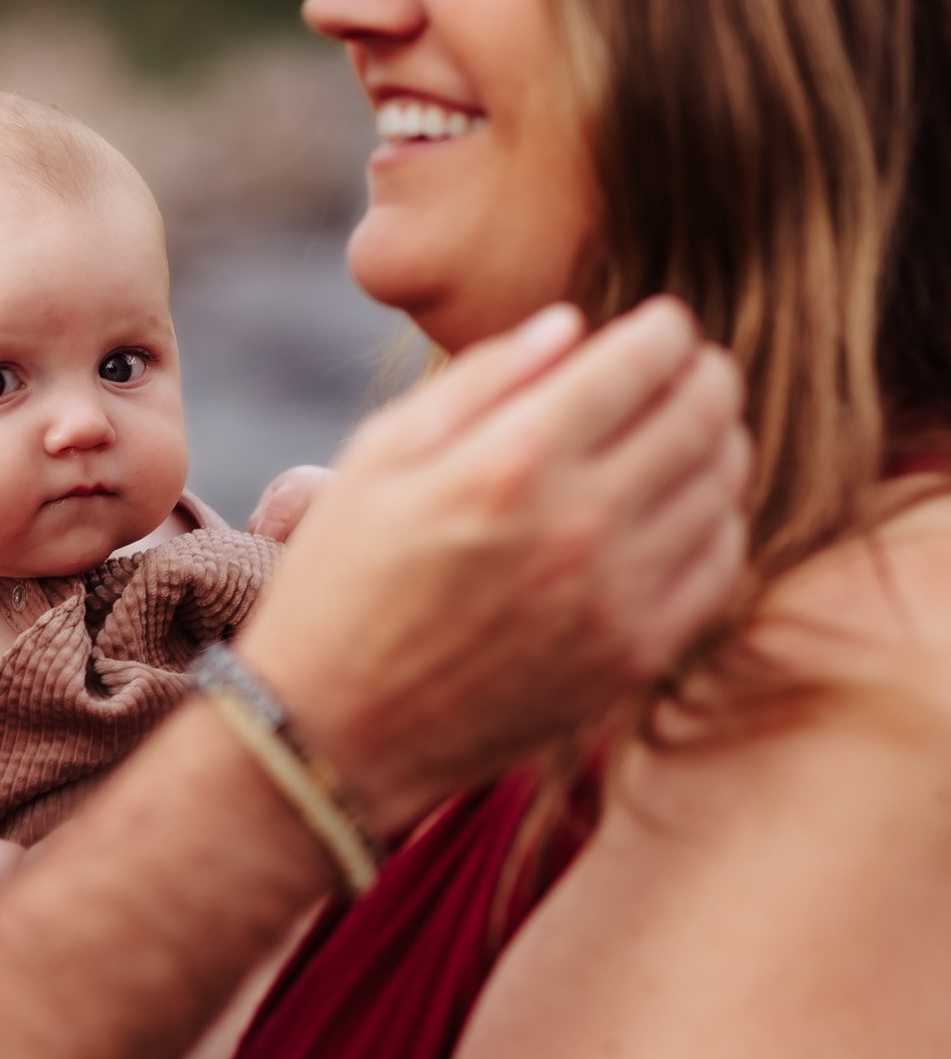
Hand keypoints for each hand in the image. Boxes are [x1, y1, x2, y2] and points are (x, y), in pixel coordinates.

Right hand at [237, 300, 749, 837]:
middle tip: (685, 372)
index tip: (658, 328)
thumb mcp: (380, 455)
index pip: (646, 359)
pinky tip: (676, 514)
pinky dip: (714, 523)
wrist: (335, 732)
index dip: (665, 330)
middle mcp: (581, 524)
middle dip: (704, 376)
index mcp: (514, 459)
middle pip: (704, 414)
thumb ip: (482, 379)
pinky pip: (719, 565)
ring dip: (716, 444)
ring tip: (682, 437)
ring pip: (724, 485)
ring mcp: (618, 597)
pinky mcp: (634, 657)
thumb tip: (573, 327)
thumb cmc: (342, 580)